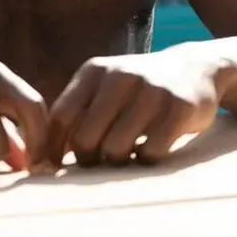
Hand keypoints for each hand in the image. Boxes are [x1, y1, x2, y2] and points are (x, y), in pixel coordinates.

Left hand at [47, 47, 221, 167]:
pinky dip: (147, 160)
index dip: (54, 149)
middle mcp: (121, 75)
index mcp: (96, 70)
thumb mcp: (105, 88)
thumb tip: (39, 162)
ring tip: (129, 153)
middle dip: (90, 159)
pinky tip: (152, 149)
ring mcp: (152, 90)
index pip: (60, 118)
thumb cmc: (139, 90)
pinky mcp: (180, 107)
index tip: (58, 168)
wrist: (197, 68)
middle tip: (103, 160)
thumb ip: (75, 115)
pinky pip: (150, 152)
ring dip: (119, 162)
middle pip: (85, 139)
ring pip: (115, 149)